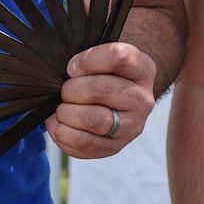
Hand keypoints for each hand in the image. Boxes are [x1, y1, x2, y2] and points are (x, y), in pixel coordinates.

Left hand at [44, 40, 156, 158]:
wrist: (118, 102)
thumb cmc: (105, 76)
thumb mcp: (104, 59)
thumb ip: (89, 59)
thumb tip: (71, 71)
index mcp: (142, 69)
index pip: (117, 56)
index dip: (86, 60)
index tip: (72, 68)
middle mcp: (142, 98)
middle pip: (100, 89)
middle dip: (71, 89)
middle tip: (65, 91)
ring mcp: (132, 125)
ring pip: (93, 119)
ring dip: (67, 113)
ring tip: (62, 110)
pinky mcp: (117, 146)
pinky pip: (87, 143)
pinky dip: (65, 135)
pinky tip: (61, 127)